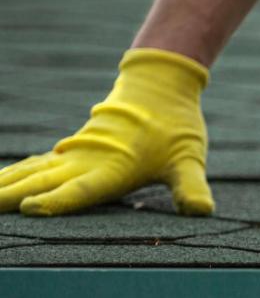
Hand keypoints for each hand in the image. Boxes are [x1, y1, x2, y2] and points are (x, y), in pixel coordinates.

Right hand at [0, 48, 214, 215]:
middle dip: (12, 197)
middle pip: (44, 182)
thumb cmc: (176, 127)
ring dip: (5, 186)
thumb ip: (191, 186)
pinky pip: (35, 164)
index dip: (58, 200)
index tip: (30, 208)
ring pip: (33, 172)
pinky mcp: (70, 151)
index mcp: (114, 167)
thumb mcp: (189, 158)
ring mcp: (75, 155)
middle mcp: (88, 162)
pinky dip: (13, 174)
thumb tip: (203, 210)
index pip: (83, 189)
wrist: (159, 87)